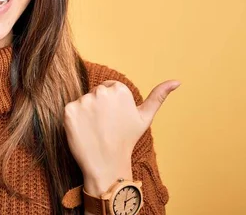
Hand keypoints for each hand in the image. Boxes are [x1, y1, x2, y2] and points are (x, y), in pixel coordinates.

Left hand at [63, 78, 179, 185]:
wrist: (107, 165)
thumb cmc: (126, 140)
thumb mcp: (145, 117)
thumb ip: (159, 96)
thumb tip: (177, 81)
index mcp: (119, 89)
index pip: (108, 88)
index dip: (110, 105)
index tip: (114, 119)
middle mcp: (101, 92)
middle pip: (95, 93)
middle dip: (98, 107)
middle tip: (105, 126)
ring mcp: (83, 101)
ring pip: (82, 102)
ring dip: (85, 114)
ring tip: (95, 130)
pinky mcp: (69, 111)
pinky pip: (69, 111)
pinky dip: (73, 120)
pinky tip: (83, 132)